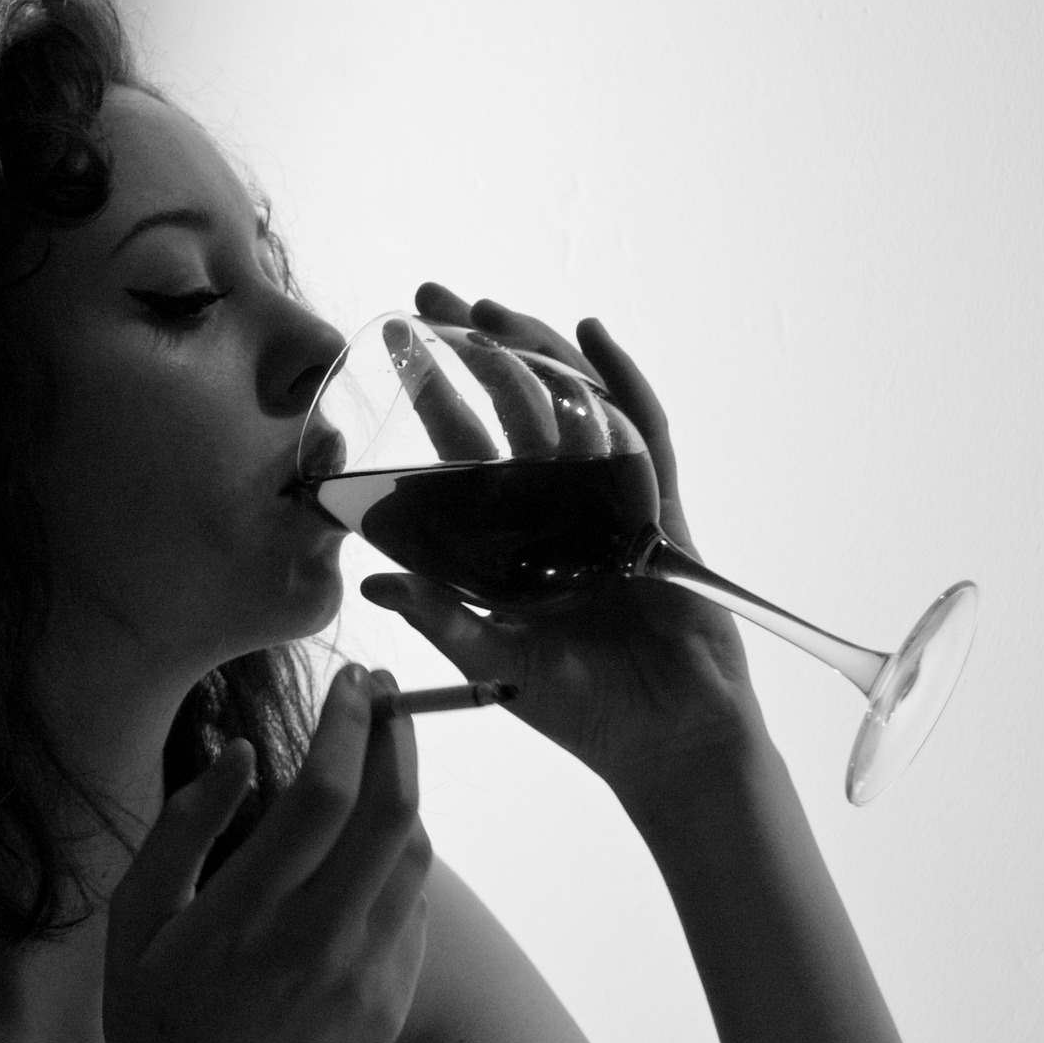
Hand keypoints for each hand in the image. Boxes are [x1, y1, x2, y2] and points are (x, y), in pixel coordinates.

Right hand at [96, 665, 430, 1042]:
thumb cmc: (151, 1020)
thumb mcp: (137, 918)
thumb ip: (184, 825)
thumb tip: (239, 750)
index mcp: (247, 914)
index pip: (323, 792)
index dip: (346, 722)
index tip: (351, 679)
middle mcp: (318, 942)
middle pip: (392, 811)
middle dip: (398, 734)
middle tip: (387, 692)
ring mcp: (365, 978)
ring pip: (415, 856)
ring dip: (407, 792)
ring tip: (383, 754)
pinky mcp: (390, 1005)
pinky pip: (416, 909)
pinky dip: (403, 860)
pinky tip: (376, 842)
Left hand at [361, 284, 767, 814]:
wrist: (672, 743)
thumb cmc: (586, 712)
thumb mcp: (495, 661)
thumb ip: (442, 617)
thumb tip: (372, 579)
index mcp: (516, 541)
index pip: (468, 451)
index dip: (435, 399)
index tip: (393, 351)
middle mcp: (561, 511)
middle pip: (520, 410)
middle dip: (479, 350)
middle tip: (433, 298)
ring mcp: (614, 504)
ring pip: (575, 407)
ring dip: (537, 353)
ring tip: (493, 310)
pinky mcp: (662, 510)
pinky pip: (646, 432)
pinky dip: (623, 380)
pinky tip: (594, 336)